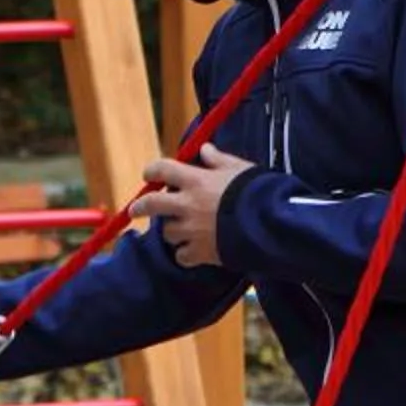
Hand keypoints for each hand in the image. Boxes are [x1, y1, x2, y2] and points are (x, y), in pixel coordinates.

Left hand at [138, 142, 253, 268]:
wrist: (268, 225)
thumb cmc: (257, 192)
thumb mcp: (240, 169)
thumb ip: (219, 160)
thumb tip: (206, 149)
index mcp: (196, 181)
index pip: (163, 169)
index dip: (152, 171)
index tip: (148, 175)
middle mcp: (187, 205)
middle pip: (151, 205)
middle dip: (141, 207)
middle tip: (136, 210)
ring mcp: (191, 230)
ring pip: (167, 232)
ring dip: (172, 230)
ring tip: (183, 230)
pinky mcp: (199, 253)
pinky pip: (181, 256)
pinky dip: (185, 254)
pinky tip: (194, 252)